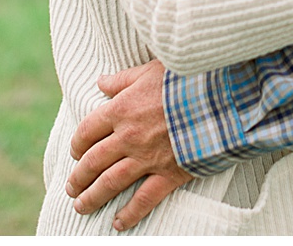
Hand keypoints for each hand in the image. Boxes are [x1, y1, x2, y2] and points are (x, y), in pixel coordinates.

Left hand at [65, 61, 190, 229]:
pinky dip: (129, 213)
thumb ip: (123, 80)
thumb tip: (101, 82)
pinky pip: (143, 199)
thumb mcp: (150, 70)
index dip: (77, 144)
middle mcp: (128, 136)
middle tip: (72, 187)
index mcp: (122, 109)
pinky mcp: (168, 173)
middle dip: (79, 176)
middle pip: (93, 161)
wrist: (220, 97)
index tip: (75, 152)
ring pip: (110, 182)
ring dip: (93, 197)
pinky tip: (118, 223)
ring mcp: (147, 157)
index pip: (88, 131)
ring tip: (81, 206)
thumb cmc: (186, 79)